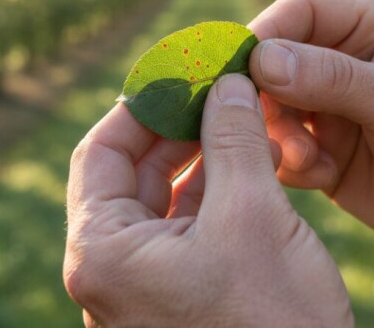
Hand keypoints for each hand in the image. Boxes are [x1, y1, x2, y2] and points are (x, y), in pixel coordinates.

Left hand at [64, 74, 352, 326]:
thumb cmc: (273, 322)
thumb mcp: (252, 216)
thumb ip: (233, 138)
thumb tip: (226, 82)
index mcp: (102, 252)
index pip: (100, 151)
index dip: (142, 102)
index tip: (183, 71)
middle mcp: (108, 273)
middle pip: (128, 174)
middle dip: (175, 127)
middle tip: (218, 89)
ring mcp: (139, 291)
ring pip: (159, 202)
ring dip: (197, 159)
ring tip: (238, 120)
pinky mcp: (173, 302)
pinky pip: (180, 232)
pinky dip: (209, 196)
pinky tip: (245, 167)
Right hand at [247, 0, 373, 276]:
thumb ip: (332, 79)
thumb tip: (262, 59)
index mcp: (372, 26)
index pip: (300, 12)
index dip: (264, 34)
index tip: (237, 67)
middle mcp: (344, 59)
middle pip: (273, 60)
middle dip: (265, 94)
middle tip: (264, 126)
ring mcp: (329, 105)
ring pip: (270, 106)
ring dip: (277, 134)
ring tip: (306, 160)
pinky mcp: (321, 148)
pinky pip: (280, 147)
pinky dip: (289, 163)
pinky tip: (321, 176)